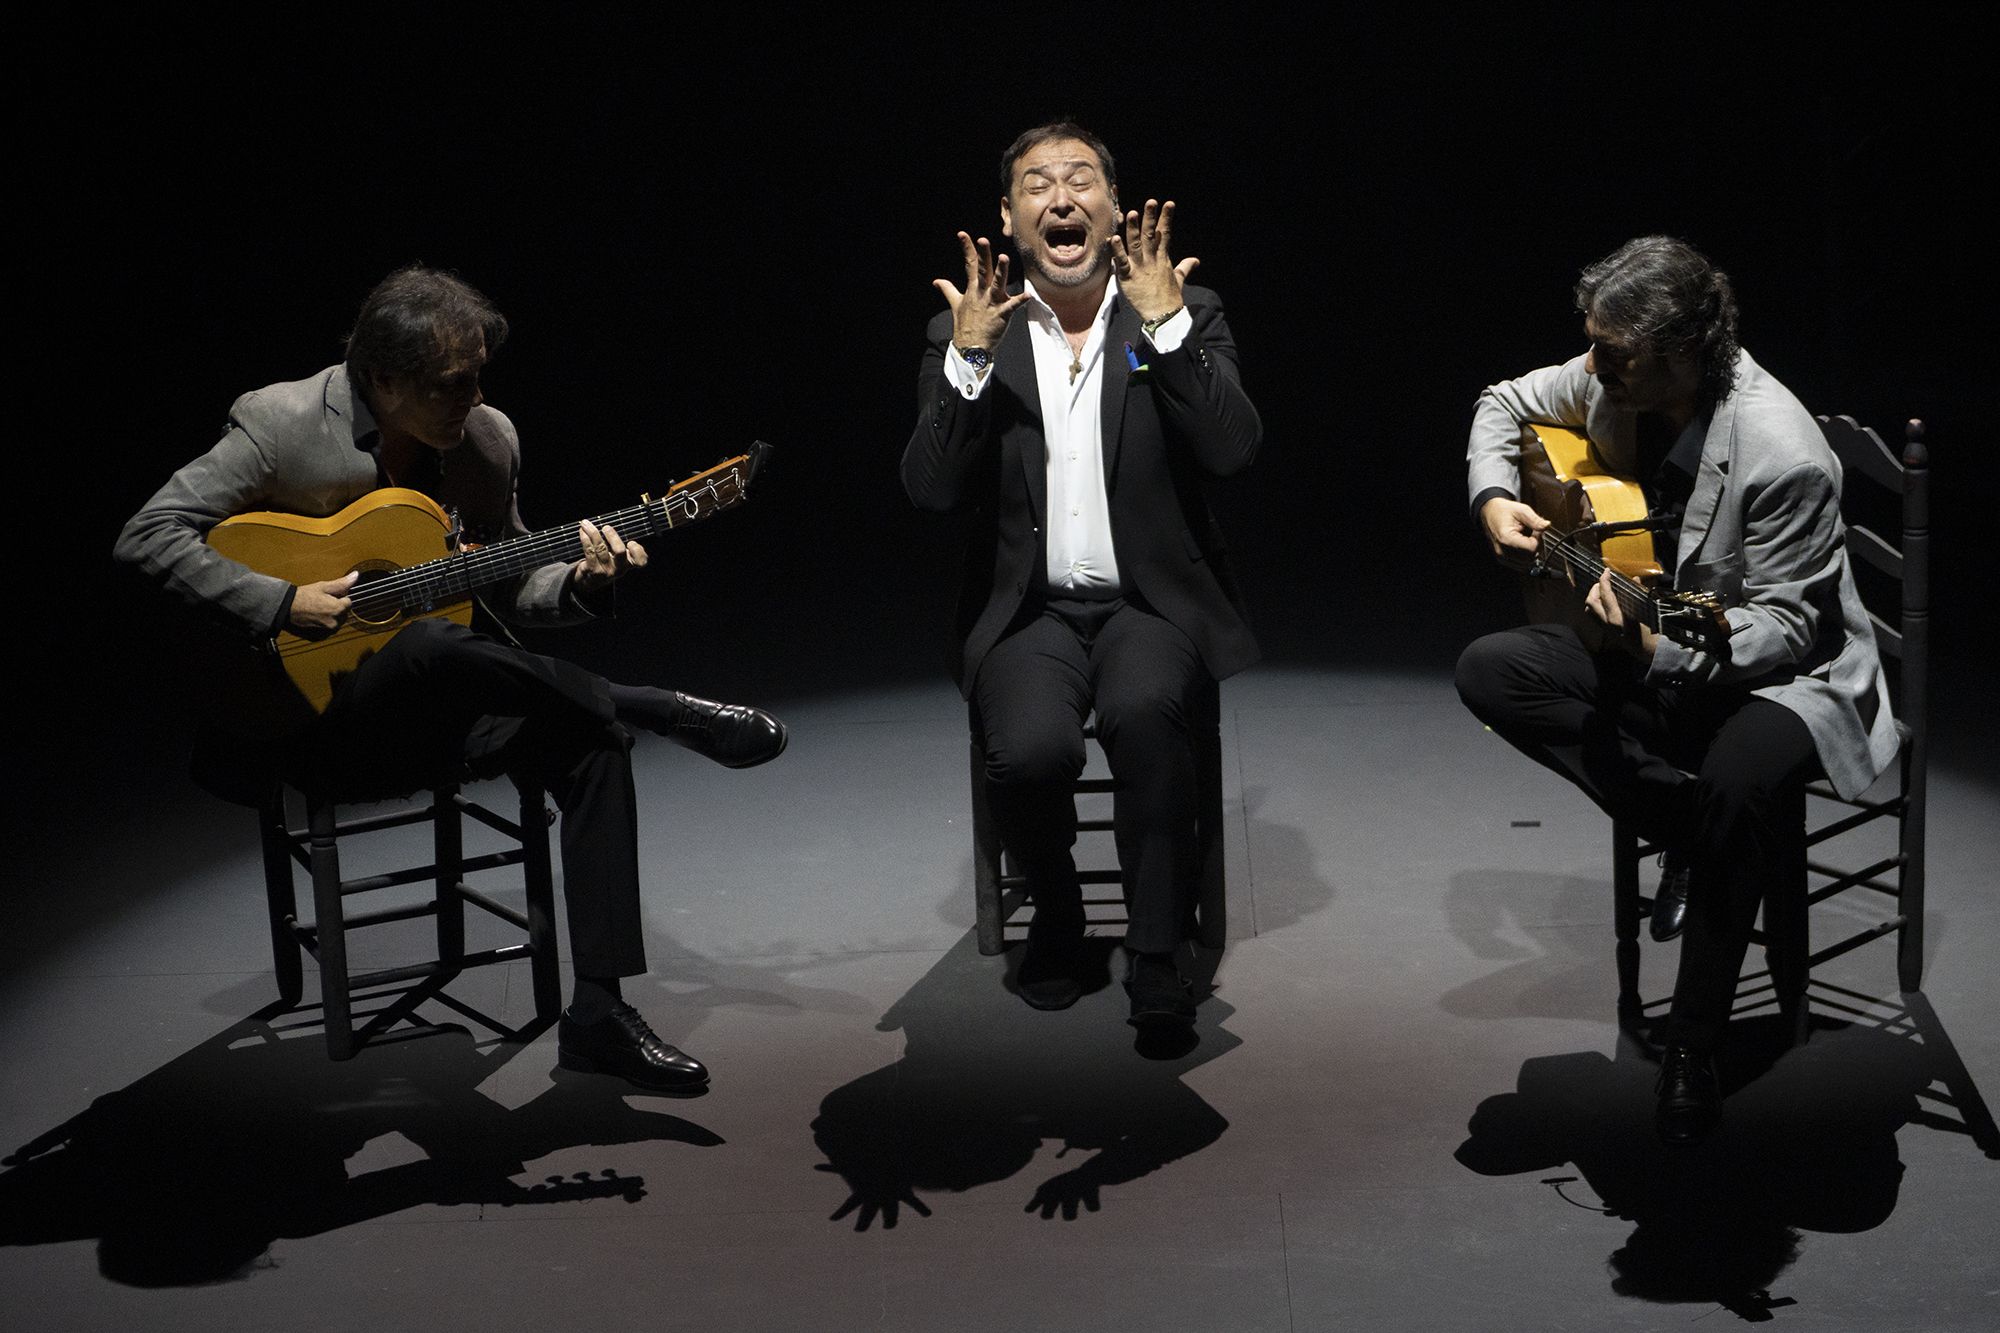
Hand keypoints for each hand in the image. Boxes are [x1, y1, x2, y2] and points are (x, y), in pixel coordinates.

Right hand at [289, 571, 357, 631]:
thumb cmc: (303, 596)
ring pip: (335, 623)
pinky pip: (326, 631)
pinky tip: (313, 619)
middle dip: (335, 608)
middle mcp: (335, 623)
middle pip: (343, 614)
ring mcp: (327, 632)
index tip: (327, 596)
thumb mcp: (323, 587)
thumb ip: (342, 583)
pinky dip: (322, 626)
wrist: (284, 609)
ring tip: (316, 611)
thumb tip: (356, 575)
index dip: (338, 598)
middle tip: (320, 603)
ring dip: (330, 618)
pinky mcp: (319, 638)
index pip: (348, 603)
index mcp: (339, 609)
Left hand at [573, 519, 645, 590]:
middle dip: (612, 537)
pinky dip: (585, 539)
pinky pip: (589, 551)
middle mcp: (619, 568)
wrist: (590, 580)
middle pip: (620, 551)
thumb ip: (620, 544)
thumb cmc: (606, 562)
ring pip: (601, 548)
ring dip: (593, 533)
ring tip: (586, 524)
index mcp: (629, 563)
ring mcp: (606, 571)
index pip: (640, 561)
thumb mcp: (618, 556)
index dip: (638, 552)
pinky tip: (583, 531)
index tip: (631, 543)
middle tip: (606, 527)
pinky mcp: (592, 570)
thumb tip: (610, 527)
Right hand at [933, 231, 1027, 351]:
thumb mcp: (955, 305)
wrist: (971, 348)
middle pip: (982, 270)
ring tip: (1004, 258)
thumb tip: (937, 281)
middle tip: (983, 241)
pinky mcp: (1002, 315)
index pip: (969, 265)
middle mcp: (982, 294)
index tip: (963, 234)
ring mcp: (992, 304)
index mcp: (972, 289)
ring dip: (1001, 271)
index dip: (967, 249)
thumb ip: (948, 290)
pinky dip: (1020, 301)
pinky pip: (1013, 306)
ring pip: (997, 284)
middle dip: (983, 255)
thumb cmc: (965, 325)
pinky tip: (1028, 295)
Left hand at [1111, 199, 1199, 322]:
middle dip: (1151, 218)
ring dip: (1133, 229)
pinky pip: (1122, 262)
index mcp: (1162, 259)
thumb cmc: (1170, 299)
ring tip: (1131, 213)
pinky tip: (1113, 238)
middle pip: (1151, 235)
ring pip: (1136, 244)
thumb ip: (1185, 267)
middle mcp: (1152, 260)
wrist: (1164, 316)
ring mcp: (1140, 268)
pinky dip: (1117, 251)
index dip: (1166, 219)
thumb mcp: (1179, 279)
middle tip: (1151, 202)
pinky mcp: (1129, 278)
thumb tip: (1195, 260)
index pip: (1165, 234)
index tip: (1168, 204)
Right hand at [1479, 497, 1547, 565]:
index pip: (1532, 548)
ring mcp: (1502, 556)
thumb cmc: (1503, 510)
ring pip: (1526, 564)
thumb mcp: (1521, 510)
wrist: (1489, 512)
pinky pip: (1520, 565)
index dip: (1538, 539)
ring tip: (1527, 539)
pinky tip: (1523, 546)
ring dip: (1531, 553)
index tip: (1535, 530)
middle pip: (1530, 558)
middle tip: (1532, 534)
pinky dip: (1526, 557)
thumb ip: (1535, 520)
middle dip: (1535, 546)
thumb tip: (1547, 525)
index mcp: (1506, 538)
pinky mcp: (1502, 559)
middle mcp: (1502, 550)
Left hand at [1585, 569, 1658, 656]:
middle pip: (1590, 601)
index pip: (1605, 594)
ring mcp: (1604, 628)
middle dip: (1595, 588)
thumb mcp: (1645, 611)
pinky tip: (1606, 602)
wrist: (1648, 650)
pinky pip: (1594, 616)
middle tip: (1605, 582)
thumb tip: (1635, 579)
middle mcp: (1607, 623)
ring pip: (1589, 609)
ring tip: (1603, 591)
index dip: (1604, 580)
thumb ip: (1638, 594)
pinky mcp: (1605, 631)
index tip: (1606, 571)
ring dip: (1593, 597)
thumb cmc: (1650, 631)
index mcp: (1617, 617)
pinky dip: (1596, 606)